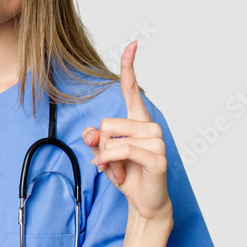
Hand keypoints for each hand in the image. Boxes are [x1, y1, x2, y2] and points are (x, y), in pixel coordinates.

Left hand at [82, 41, 171, 222]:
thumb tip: (89, 133)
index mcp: (138, 121)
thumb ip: (94, 140)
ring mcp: (156, 141)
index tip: (132, 44)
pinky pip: (121, 151)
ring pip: (112, 138)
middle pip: (107, 124)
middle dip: (100, 146)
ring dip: (105, 158)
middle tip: (109, 161)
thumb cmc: (127, 174)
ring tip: (116, 170)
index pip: (133, 89)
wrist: (144, 202)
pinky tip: (112, 172)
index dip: (130, 67)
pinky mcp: (156, 157)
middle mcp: (150, 126)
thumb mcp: (104, 155)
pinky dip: (109, 162)